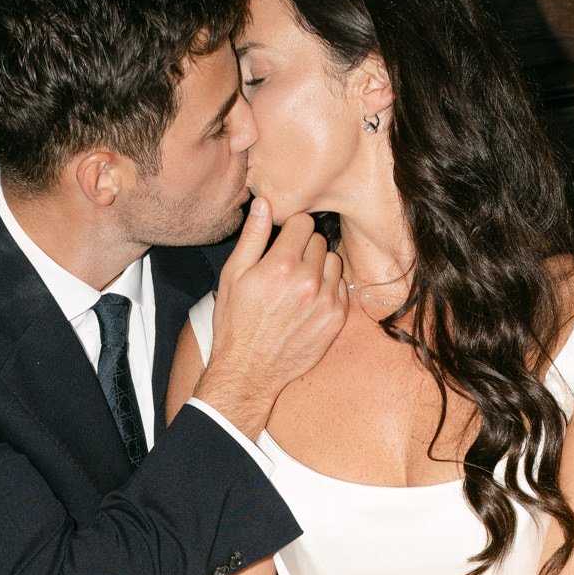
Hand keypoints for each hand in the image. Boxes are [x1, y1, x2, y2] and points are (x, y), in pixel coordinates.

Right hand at [195, 197, 346, 436]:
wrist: (249, 371)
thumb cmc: (236, 323)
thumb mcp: (233, 276)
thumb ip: (253, 237)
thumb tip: (265, 203)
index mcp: (280, 265)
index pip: (303, 223)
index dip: (292, 230)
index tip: (283, 241)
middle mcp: (308, 281)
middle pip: (319, 241)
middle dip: (304, 248)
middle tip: (286, 267)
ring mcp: (326, 301)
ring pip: (333, 262)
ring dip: (319, 267)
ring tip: (298, 284)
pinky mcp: (336, 318)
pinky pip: (341, 287)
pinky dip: (328, 289)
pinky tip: (308, 302)